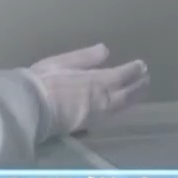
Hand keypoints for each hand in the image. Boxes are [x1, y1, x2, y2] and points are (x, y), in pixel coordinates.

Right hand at [26, 44, 149, 138]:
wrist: (30, 108)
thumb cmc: (43, 81)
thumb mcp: (62, 62)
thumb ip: (86, 57)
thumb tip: (106, 50)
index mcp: (98, 81)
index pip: (122, 75)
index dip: (133, 70)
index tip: (142, 65)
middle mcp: (102, 100)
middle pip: (126, 94)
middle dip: (138, 86)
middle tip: (147, 79)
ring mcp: (96, 116)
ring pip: (120, 107)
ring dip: (133, 98)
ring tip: (139, 93)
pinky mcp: (87, 127)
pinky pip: (110, 116)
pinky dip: (119, 110)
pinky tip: (118, 108)